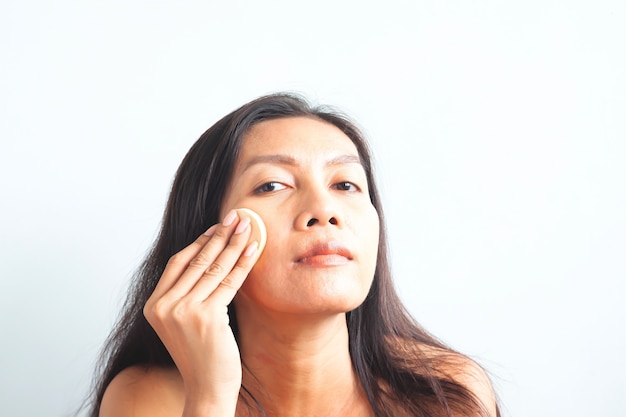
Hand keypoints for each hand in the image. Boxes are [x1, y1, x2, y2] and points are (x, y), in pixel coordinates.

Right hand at [143, 210, 259, 414]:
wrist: (208, 388)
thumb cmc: (201, 355)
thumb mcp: (184, 321)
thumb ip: (187, 293)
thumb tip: (209, 255)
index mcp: (154, 306)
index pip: (177, 263)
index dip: (199, 242)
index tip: (217, 227)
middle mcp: (164, 307)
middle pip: (196, 261)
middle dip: (220, 235)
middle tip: (237, 217)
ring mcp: (183, 311)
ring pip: (214, 268)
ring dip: (234, 244)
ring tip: (249, 227)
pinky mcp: (206, 317)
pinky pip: (229, 282)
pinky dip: (243, 263)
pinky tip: (253, 250)